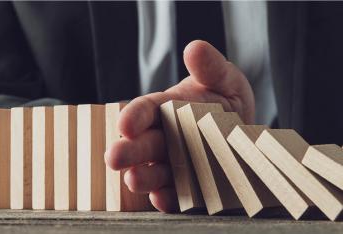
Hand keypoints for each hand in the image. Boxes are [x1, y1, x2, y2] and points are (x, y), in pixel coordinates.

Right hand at [104, 40, 254, 211]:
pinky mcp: (189, 184)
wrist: (244, 131)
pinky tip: (163, 198)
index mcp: (168, 109)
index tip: (125, 124)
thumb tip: (195, 48)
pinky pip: (177, 192)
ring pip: (155, 170)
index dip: (134, 116)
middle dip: (129, 151)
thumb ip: (210, 66)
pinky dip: (169, 197)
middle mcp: (166, 137)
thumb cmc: (227, 101)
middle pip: (144, 144)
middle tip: (113, 158)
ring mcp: (176, 162)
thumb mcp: (224, 79)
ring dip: (144, 176)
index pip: (146, 110)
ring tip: (133, 179)